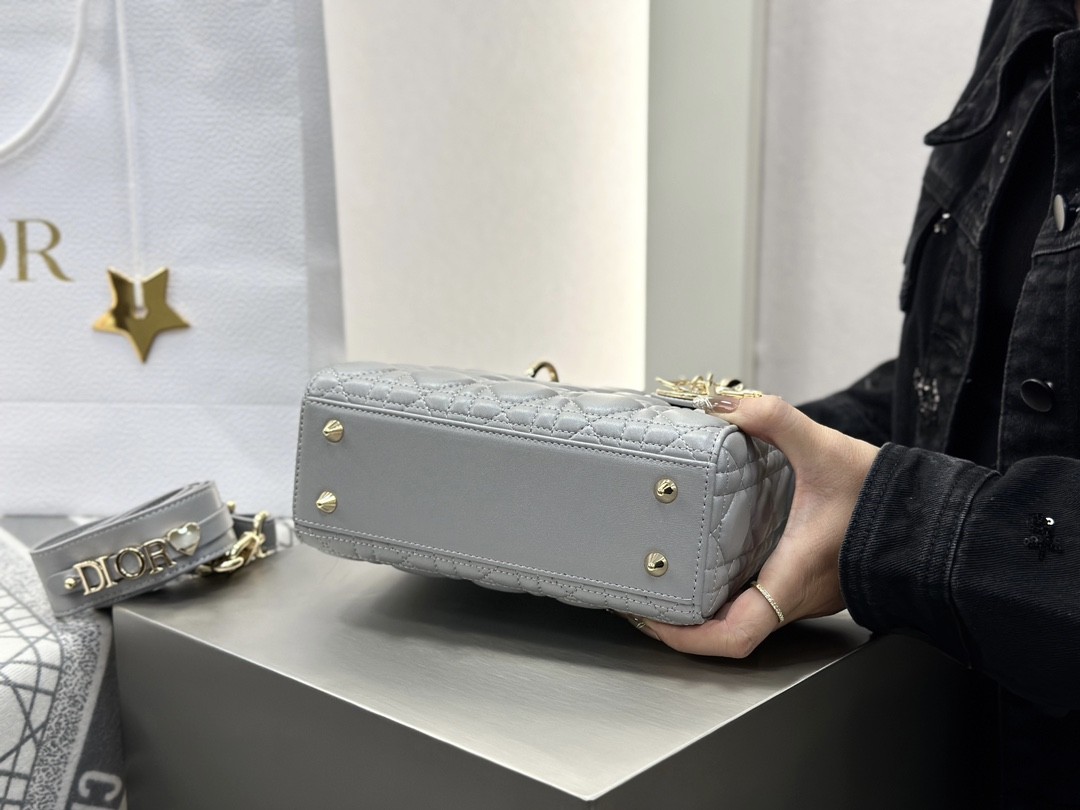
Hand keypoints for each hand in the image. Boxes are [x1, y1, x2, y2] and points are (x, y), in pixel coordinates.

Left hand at [636, 395, 878, 656]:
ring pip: (743, 617)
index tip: (649, 619)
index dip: (685, 636)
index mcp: (793, 577)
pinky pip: (757, 599)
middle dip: (681, 622)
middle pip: (727, 632)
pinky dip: (726, 590)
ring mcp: (802, 596)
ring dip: (703, 607)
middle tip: (641, 594)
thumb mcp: (825, 449)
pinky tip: (705, 560)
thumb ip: (774, 419)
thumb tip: (724, 403)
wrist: (932, 516)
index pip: (733, 635)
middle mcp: (794, 597)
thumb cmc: (886, 498)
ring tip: (661, 577)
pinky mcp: (807, 584)